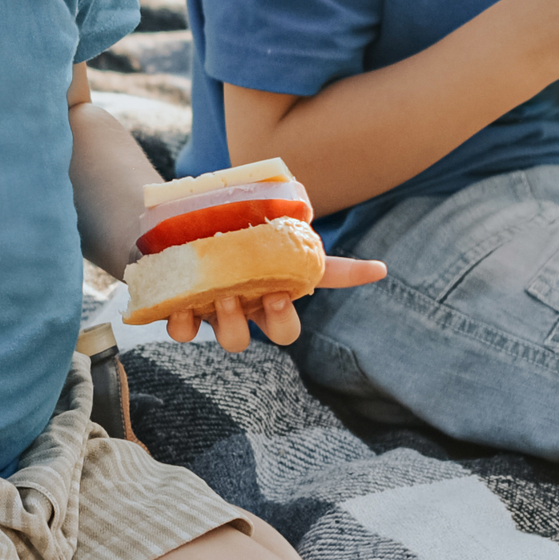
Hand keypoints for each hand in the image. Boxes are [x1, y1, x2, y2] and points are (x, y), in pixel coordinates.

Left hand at [163, 255, 386, 351]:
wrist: (183, 220)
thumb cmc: (243, 235)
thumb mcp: (284, 240)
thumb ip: (324, 260)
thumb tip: (381, 271)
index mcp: (273, 298)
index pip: (288, 326)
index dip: (286, 318)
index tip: (281, 295)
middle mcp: (249, 311)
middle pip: (268, 339)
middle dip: (269, 323)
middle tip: (262, 296)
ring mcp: (215, 314)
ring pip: (231, 340)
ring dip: (229, 323)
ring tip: (220, 295)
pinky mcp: (180, 311)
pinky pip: (182, 332)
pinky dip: (181, 323)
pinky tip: (177, 305)